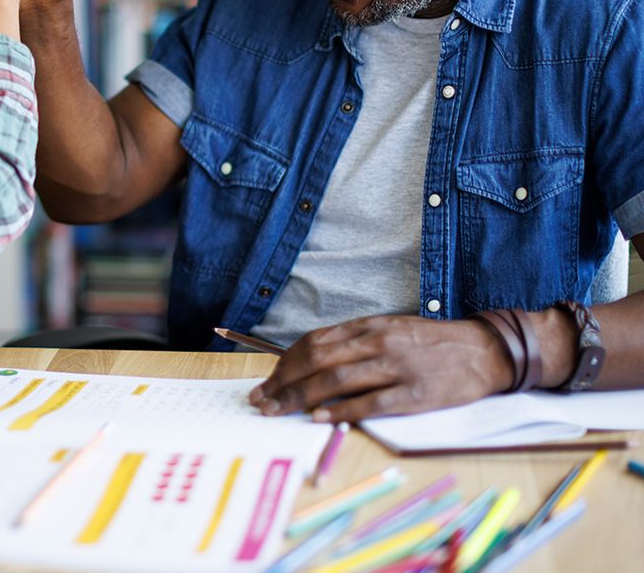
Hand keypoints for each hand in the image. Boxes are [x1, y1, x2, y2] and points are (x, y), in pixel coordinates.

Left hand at [246, 316, 515, 421]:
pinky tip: (319, 418)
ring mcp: (396, 367)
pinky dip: (342, 410)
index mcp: (369, 327)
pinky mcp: (415, 393)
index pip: (314, 343)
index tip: (266, 382)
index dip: (284, 364)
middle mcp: (378, 343)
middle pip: (318, 362)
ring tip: (279, 411)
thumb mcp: (389, 329)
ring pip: (337, 381)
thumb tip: (311, 361)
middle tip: (262, 401)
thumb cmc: (430, 343)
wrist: (483, 350)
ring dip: (301, 397)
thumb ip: (354, 342)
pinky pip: (371, 402)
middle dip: (284, 383)